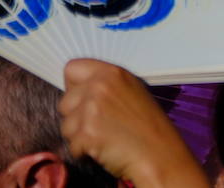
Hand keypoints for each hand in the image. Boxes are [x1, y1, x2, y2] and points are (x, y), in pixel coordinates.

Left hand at [60, 59, 204, 184]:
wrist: (158, 153)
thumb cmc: (149, 127)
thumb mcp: (133, 92)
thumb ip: (106, 85)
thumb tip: (80, 90)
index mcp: (112, 73)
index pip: (72, 68)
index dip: (75, 87)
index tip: (85, 99)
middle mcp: (100, 86)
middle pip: (64, 101)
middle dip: (75, 117)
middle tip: (99, 124)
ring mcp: (92, 109)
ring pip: (66, 125)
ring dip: (79, 136)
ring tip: (104, 137)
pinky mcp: (86, 132)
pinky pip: (71, 145)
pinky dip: (83, 152)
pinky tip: (103, 149)